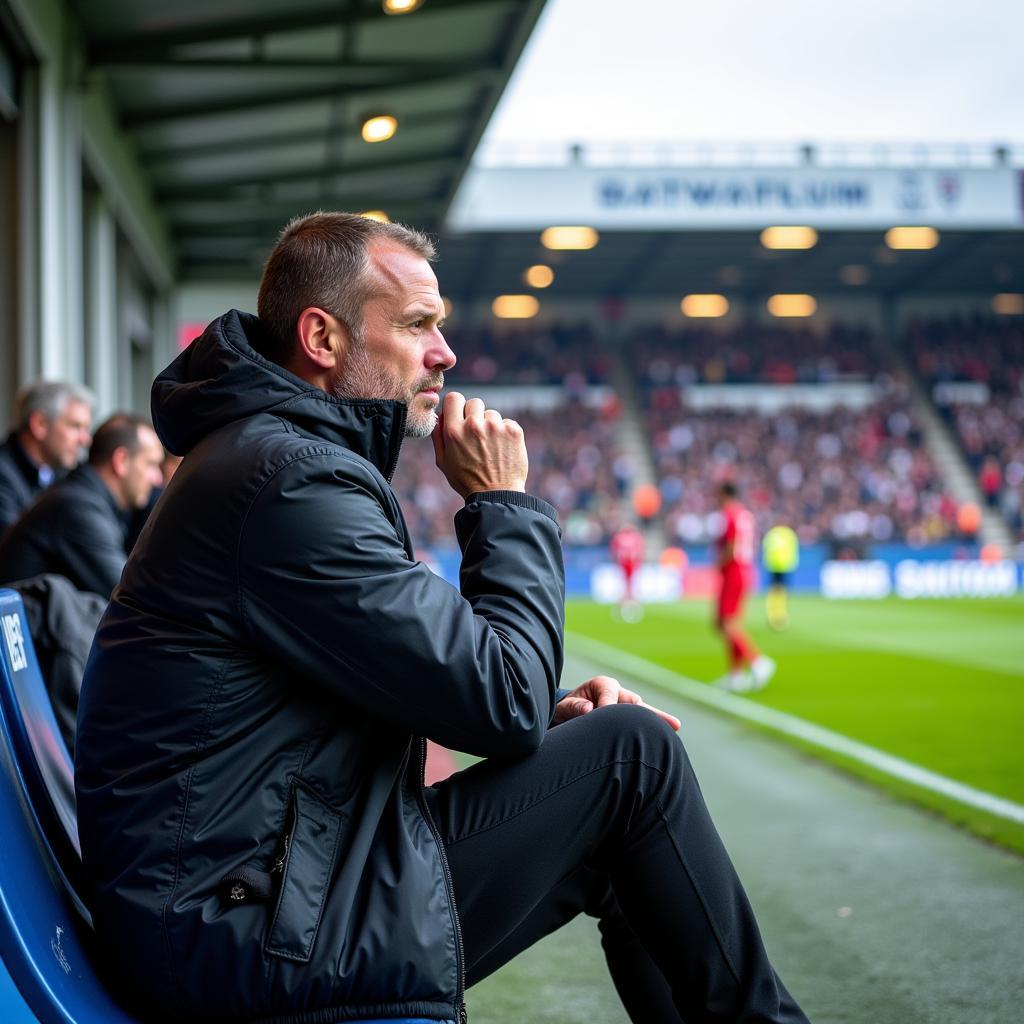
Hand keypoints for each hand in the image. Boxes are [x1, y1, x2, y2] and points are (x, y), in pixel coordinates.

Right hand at [432, 392, 528, 498]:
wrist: (497, 496)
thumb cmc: (467, 481)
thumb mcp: (443, 462)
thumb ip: (438, 436)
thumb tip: (439, 416)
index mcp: (454, 431)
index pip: (454, 397)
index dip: (456, 406)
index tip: (460, 415)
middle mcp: (474, 425)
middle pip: (474, 402)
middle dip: (474, 415)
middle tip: (476, 436)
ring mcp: (496, 427)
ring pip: (491, 414)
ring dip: (490, 426)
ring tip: (490, 447)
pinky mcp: (514, 431)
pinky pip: (507, 422)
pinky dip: (505, 433)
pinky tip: (502, 449)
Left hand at [554, 675, 680, 730]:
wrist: (570, 712)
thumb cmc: (567, 709)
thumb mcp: (564, 707)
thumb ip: (573, 707)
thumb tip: (588, 709)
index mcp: (603, 684)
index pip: (609, 694)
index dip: (606, 707)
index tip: (602, 717)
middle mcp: (619, 692)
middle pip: (633, 702)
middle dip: (642, 712)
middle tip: (655, 721)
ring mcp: (627, 705)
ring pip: (643, 711)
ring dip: (656, 719)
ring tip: (674, 725)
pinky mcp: (631, 717)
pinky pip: (644, 721)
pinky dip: (655, 728)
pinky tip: (671, 734)